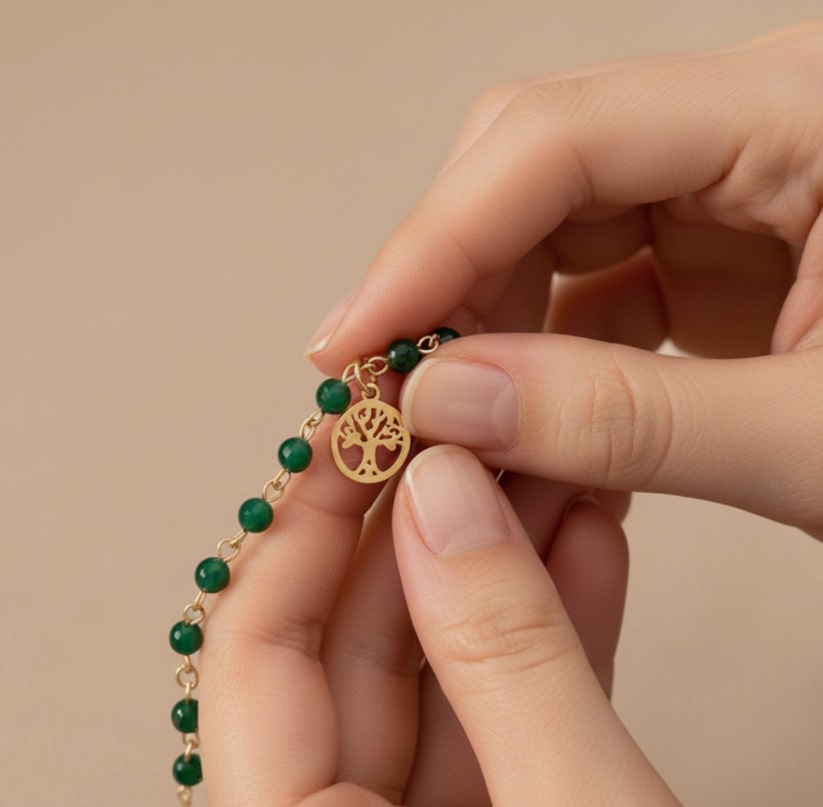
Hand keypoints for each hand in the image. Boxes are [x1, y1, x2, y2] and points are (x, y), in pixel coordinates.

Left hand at [199, 435, 676, 803]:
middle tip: (463, 431)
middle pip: (356, 646)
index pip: (254, 651)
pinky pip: (506, 711)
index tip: (353, 431)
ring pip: (444, 668)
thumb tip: (443, 494)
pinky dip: (550, 631)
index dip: (302, 525)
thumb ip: (506, 659)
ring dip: (503, 565)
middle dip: (426, 526)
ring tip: (547, 467)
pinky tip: (585, 544)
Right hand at [306, 22, 822, 536]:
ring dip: (489, 318)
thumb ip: (628, 420)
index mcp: (811, 110)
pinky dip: (541, 348)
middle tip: (394, 381)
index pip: (561, 138)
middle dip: (450, 276)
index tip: (354, 339)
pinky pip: (590, 275)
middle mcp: (756, 122)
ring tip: (459, 413)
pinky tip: (526, 413)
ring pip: (549, 219)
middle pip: (535, 160)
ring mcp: (731, 182)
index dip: (435, 241)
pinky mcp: (716, 245)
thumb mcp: (822, 438)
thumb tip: (452, 404)